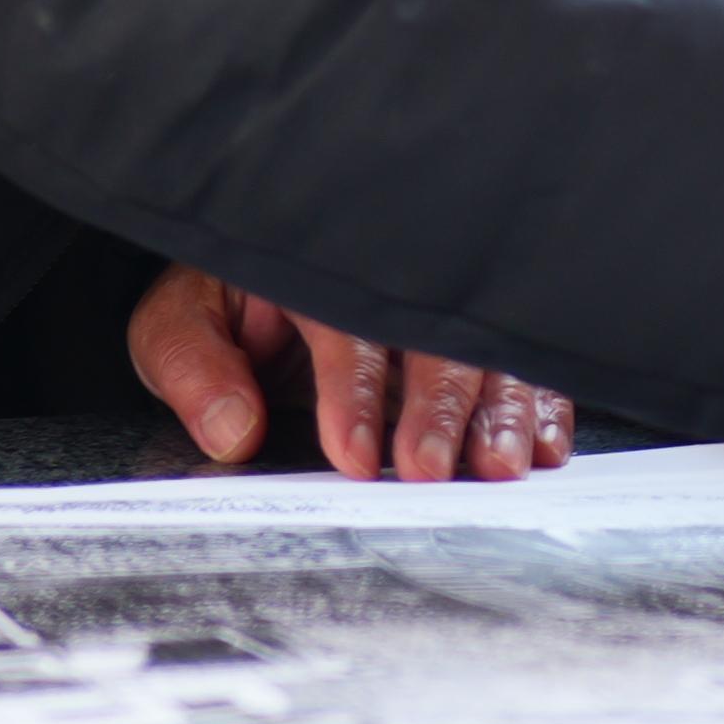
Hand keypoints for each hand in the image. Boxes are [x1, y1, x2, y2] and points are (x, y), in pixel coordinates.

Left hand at [126, 261, 577, 480]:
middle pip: (428, 337)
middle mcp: (386, 276)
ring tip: (501, 462)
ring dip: (501, 407)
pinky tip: (545, 440)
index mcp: (312, 265)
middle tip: (432, 470)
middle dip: (437, 408)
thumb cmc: (221, 297)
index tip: (354, 456)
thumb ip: (195, 370)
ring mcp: (436, 297)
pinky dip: (540, 399)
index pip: (342, 329)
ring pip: (484, 346)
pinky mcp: (470, 326)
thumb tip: (233, 431)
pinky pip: (517, 355)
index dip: (352, 393)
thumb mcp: (178, 324)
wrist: (257, 253)